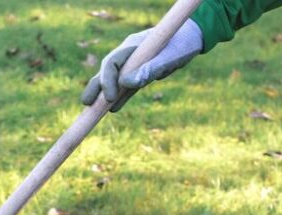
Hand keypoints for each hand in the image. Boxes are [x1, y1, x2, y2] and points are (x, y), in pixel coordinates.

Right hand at [80, 19, 202, 111]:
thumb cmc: (183, 42)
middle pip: (107, 71)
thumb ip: (150, 68)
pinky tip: (113, 109)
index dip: (107, 81)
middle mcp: (130, 54)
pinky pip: (128, 86)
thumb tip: (127, 83)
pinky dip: (121, 96)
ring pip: (115, 79)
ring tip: (93, 110)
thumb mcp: (170, 56)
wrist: (194, 36)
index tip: (110, 98)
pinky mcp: (143, 72)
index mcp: (133, 46)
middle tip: (86, 104)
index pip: (112, 63)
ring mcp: (135, 63)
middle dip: (96, 87)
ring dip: (104, 94)